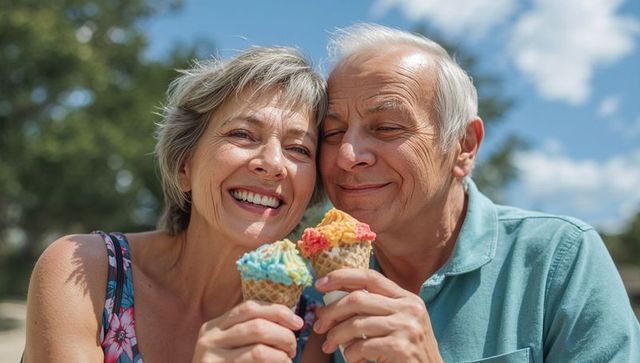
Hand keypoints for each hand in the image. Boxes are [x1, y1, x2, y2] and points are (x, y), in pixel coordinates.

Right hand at [191, 300, 303, 362]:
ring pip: (259, 350)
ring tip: (287, 360)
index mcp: (214, 326)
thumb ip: (251, 331)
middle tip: (293, 347)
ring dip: (281, 355)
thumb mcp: (233, 346)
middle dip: (284, 335)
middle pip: (257, 326)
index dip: (277, 311)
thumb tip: (290, 319)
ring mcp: (211, 359)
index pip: (249, 307)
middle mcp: (209, 339)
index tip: (297, 322)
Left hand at [313, 269, 441, 362]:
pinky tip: (352, 358)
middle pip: (358, 299)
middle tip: (319, 325)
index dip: (342, 277)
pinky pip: (362, 346)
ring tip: (328, 345)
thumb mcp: (397, 322)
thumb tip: (332, 299)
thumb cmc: (407, 350)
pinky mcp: (401, 348)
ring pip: (356, 324)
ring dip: (335, 336)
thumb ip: (374, 308)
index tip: (320, 284)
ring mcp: (406, 327)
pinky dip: (350, 353)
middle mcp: (409, 308)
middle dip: (331, 311)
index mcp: (406, 297)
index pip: (370, 277)